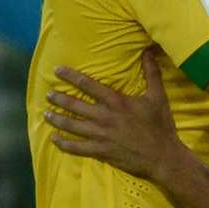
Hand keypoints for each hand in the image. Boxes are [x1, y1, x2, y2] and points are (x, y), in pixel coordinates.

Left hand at [44, 49, 180, 183]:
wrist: (162, 156)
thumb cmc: (160, 125)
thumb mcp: (158, 96)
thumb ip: (151, 72)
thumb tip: (148, 50)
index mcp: (116, 101)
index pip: (88, 85)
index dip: (71, 76)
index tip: (57, 70)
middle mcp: (104, 117)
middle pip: (75, 105)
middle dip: (59, 99)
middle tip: (48, 94)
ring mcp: (100, 136)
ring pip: (72, 126)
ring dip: (57, 119)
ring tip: (46, 114)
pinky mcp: (100, 152)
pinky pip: (77, 148)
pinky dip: (64, 144)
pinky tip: (54, 139)